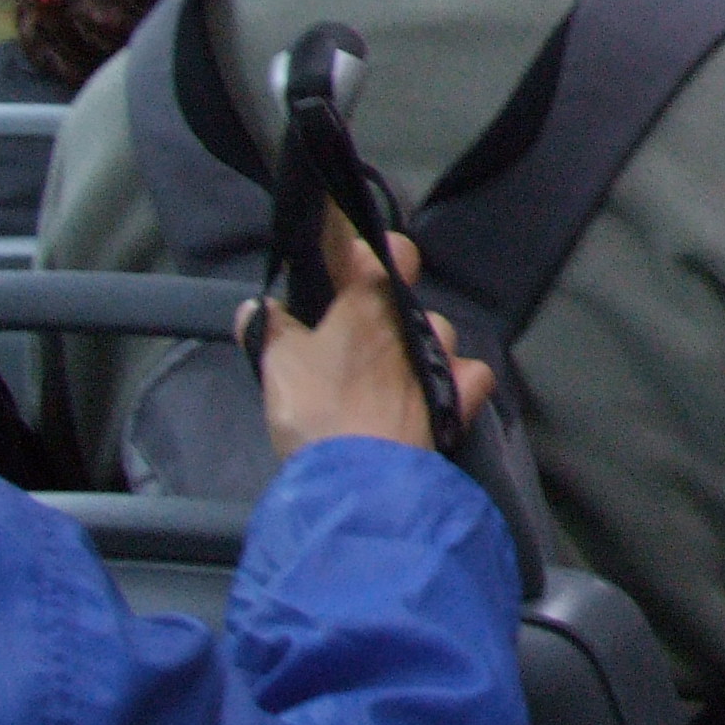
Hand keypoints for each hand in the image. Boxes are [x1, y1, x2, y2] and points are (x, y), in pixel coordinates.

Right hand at [250, 209, 493, 459]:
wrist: (358, 478)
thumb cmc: (317, 410)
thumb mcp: (277, 364)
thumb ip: (268, 328)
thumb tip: (256, 307)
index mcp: (371, 303)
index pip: (386, 249)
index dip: (366, 246)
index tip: (343, 253)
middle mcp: (413, 323)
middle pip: (407, 297)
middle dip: (382, 306)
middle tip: (350, 332)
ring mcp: (440, 360)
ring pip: (437, 333)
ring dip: (417, 343)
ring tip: (389, 368)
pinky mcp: (457, 399)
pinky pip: (468, 374)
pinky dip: (456, 378)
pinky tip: (440, 389)